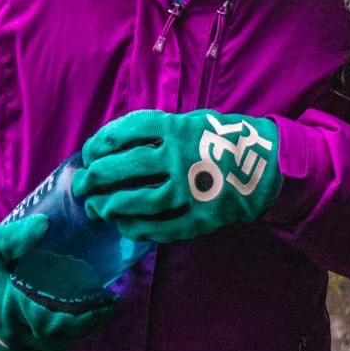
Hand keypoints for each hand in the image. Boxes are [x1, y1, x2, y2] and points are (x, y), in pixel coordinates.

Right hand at [0, 217, 112, 350]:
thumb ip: (20, 237)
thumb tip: (46, 225)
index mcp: (6, 308)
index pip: (55, 322)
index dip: (85, 317)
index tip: (106, 304)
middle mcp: (3, 335)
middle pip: (54, 341)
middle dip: (82, 328)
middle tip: (101, 311)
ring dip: (65, 341)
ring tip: (83, 323)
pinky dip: (45, 349)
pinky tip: (55, 335)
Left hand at [75, 108, 282, 242]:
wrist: (267, 165)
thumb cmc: (223, 140)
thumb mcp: (195, 121)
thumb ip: (160, 130)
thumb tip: (114, 146)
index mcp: (179, 128)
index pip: (128, 130)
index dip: (102, 141)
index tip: (90, 150)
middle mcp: (182, 157)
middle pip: (126, 167)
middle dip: (95, 176)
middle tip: (82, 183)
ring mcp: (191, 190)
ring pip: (139, 201)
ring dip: (111, 205)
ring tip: (97, 207)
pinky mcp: (200, 218)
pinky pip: (160, 228)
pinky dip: (137, 228)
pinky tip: (124, 225)